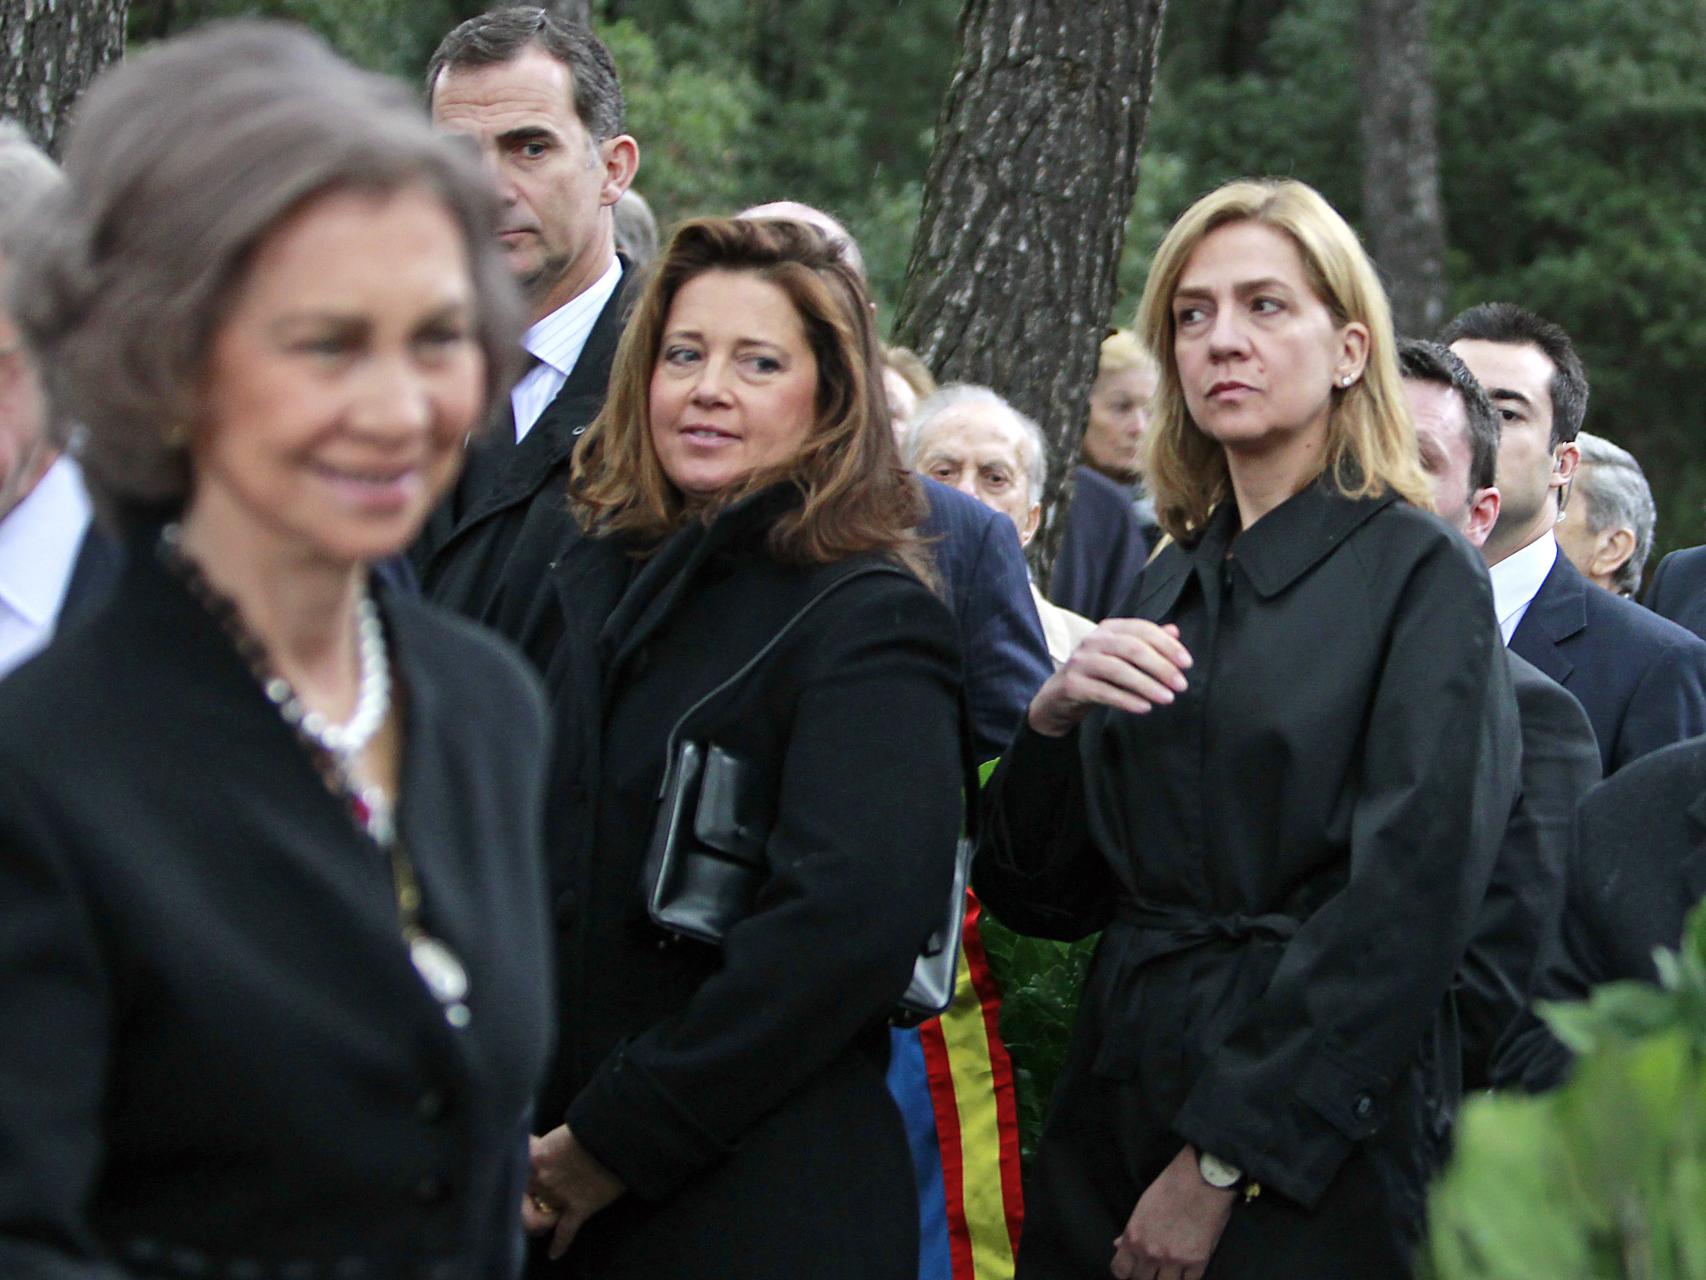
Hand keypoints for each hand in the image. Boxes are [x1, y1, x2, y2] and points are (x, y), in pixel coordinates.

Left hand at [521, 1125, 625, 1260]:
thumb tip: (535, 1148)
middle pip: (521, 1202)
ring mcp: (559, 1196)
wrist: (616, 1137)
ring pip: (540, 1220)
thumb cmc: (590, 1128)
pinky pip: (565, 1233)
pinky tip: (554, 1253)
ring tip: (545, 1223)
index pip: (513, 1173)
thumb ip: (543, 1146)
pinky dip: (559, 1245)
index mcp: (534, 1158)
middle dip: (524, 1206)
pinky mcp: (578, 1208)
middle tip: (531, 1205)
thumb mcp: (558, 1132)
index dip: (513, 1179)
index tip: (515, 1180)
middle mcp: (542, 1180)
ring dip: (542, 1222)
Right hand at [1029, 619, 1192, 736]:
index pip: (1142, 629)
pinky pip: (1103, 691)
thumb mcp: (1122, 657)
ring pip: (1118, 669)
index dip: (1167, 645)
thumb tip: (1174, 631)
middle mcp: (1092, 641)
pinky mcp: (1072, 685)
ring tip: (1168, 698)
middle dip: (1160, 666)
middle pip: (1131, 648)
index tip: (1187, 663)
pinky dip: (1126, 699)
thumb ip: (1146, 643)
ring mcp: (1080, 662)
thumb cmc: (1097, 675)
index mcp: (1108, 629)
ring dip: (1146, 684)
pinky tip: (1144, 708)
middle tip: (1181, 684)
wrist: (1058, 698)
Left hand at [1110, 1145, 1235, 1279]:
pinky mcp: (1197, 1261)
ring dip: (1166, 1278)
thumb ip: (1130, 1232)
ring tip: (1169, 1269)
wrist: (1200, 1180)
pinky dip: (1187, 1277)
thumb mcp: (1142, 1206)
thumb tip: (1119, 1245)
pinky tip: (1186, 1269)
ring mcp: (1174, 1259)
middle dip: (1145, 1276)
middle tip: (1152, 1269)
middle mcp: (1151, 1252)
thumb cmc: (1170, 1188)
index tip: (1131, 1270)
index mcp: (1134, 1237)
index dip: (1125, 1272)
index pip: (1120, 1271)